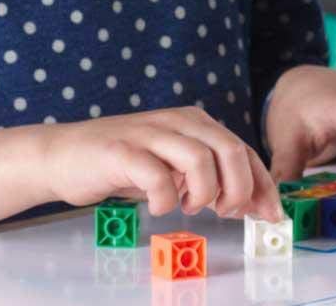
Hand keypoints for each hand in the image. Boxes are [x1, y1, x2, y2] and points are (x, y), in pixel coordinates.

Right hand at [39, 106, 283, 222]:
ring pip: (198, 158)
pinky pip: (156, 175)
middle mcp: (175, 121)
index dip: (262, 184)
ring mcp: (147, 133)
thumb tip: (253, 203)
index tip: (270, 214)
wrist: (65, 154)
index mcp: (193, 121)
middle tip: (224, 213)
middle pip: (228, 149)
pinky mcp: (121, 151)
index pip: (242, 149)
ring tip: (187, 206)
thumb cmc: (124, 163)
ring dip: (202, 193)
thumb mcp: (173, 166)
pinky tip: (158, 206)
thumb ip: (210, 176)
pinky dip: (164, 199)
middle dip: (238, 189)